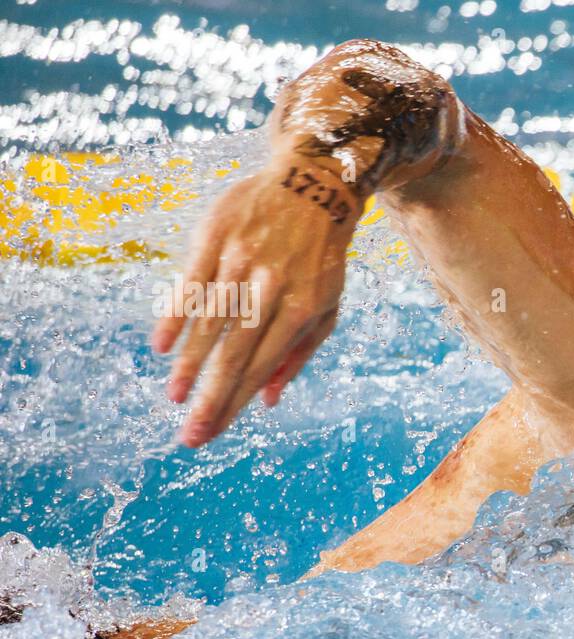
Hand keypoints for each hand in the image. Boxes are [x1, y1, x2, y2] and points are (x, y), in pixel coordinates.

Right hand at [153, 159, 361, 446]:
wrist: (314, 183)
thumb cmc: (320, 258)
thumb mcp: (327, 306)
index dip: (235, 404)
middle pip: (234, 353)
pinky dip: (174, 316)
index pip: (262, 367)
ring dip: (189, 365)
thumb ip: (298, 354)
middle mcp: (270, 287)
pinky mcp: (215, 236)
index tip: (212, 433)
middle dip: (210, 398)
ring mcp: (240, 260)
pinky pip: (189, 283)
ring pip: (209, 322)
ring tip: (174, 397)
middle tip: (190, 435)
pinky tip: (161, 347)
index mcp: (301, 309)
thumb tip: (269, 402)